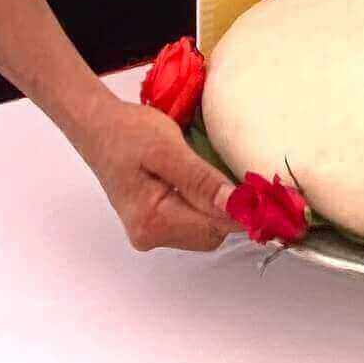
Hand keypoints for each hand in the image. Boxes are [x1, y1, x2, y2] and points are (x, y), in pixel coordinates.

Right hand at [65, 95, 235, 251]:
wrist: (98, 127)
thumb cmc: (129, 132)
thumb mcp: (168, 148)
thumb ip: (202, 181)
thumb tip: (238, 206)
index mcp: (152, 220)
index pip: (214, 227)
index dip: (242, 210)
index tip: (264, 191)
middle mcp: (149, 235)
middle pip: (211, 234)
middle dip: (228, 209)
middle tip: (236, 177)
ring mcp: (150, 233)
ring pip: (204, 230)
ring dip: (216, 207)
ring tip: (208, 175)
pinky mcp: (153, 225)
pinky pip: (191, 223)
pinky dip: (203, 206)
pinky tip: (198, 183)